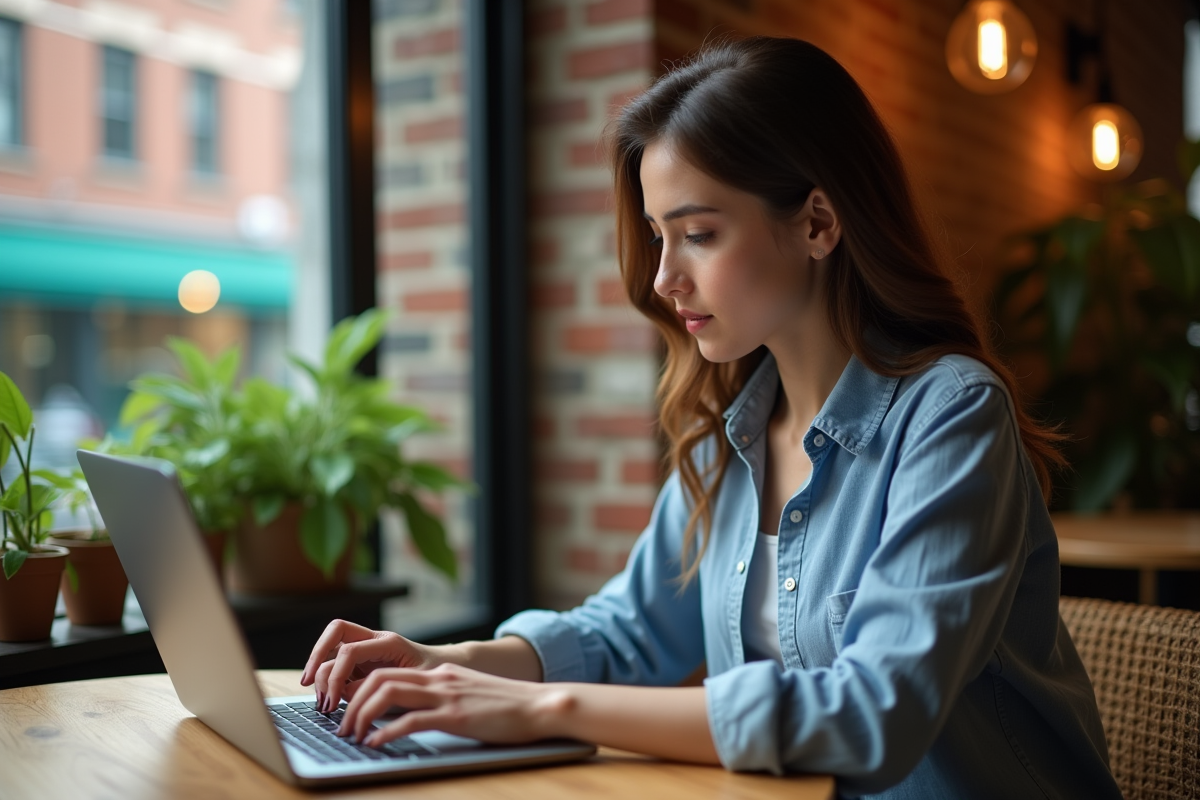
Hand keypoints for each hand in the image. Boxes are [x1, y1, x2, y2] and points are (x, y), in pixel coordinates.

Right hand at [301, 619, 441, 711]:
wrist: (443, 668)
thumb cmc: (432, 674)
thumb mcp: (410, 685)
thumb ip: (378, 688)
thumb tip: (345, 694)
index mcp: (388, 642)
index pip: (349, 649)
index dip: (335, 673)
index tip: (332, 699)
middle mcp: (373, 640)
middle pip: (335, 631)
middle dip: (316, 657)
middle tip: (308, 685)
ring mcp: (365, 649)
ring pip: (331, 647)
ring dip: (319, 672)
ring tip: (323, 702)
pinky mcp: (361, 661)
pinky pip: (335, 662)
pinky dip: (326, 678)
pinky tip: (326, 698)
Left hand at [337, 663, 569, 746]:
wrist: (540, 705)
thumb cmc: (507, 707)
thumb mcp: (469, 695)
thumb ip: (443, 699)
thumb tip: (415, 715)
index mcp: (440, 674)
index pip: (387, 672)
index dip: (359, 690)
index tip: (348, 712)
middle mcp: (439, 679)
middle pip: (379, 679)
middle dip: (352, 702)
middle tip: (342, 727)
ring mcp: (447, 696)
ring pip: (388, 694)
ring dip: (362, 715)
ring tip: (353, 736)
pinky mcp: (456, 715)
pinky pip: (411, 719)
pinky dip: (387, 731)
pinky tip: (376, 744)